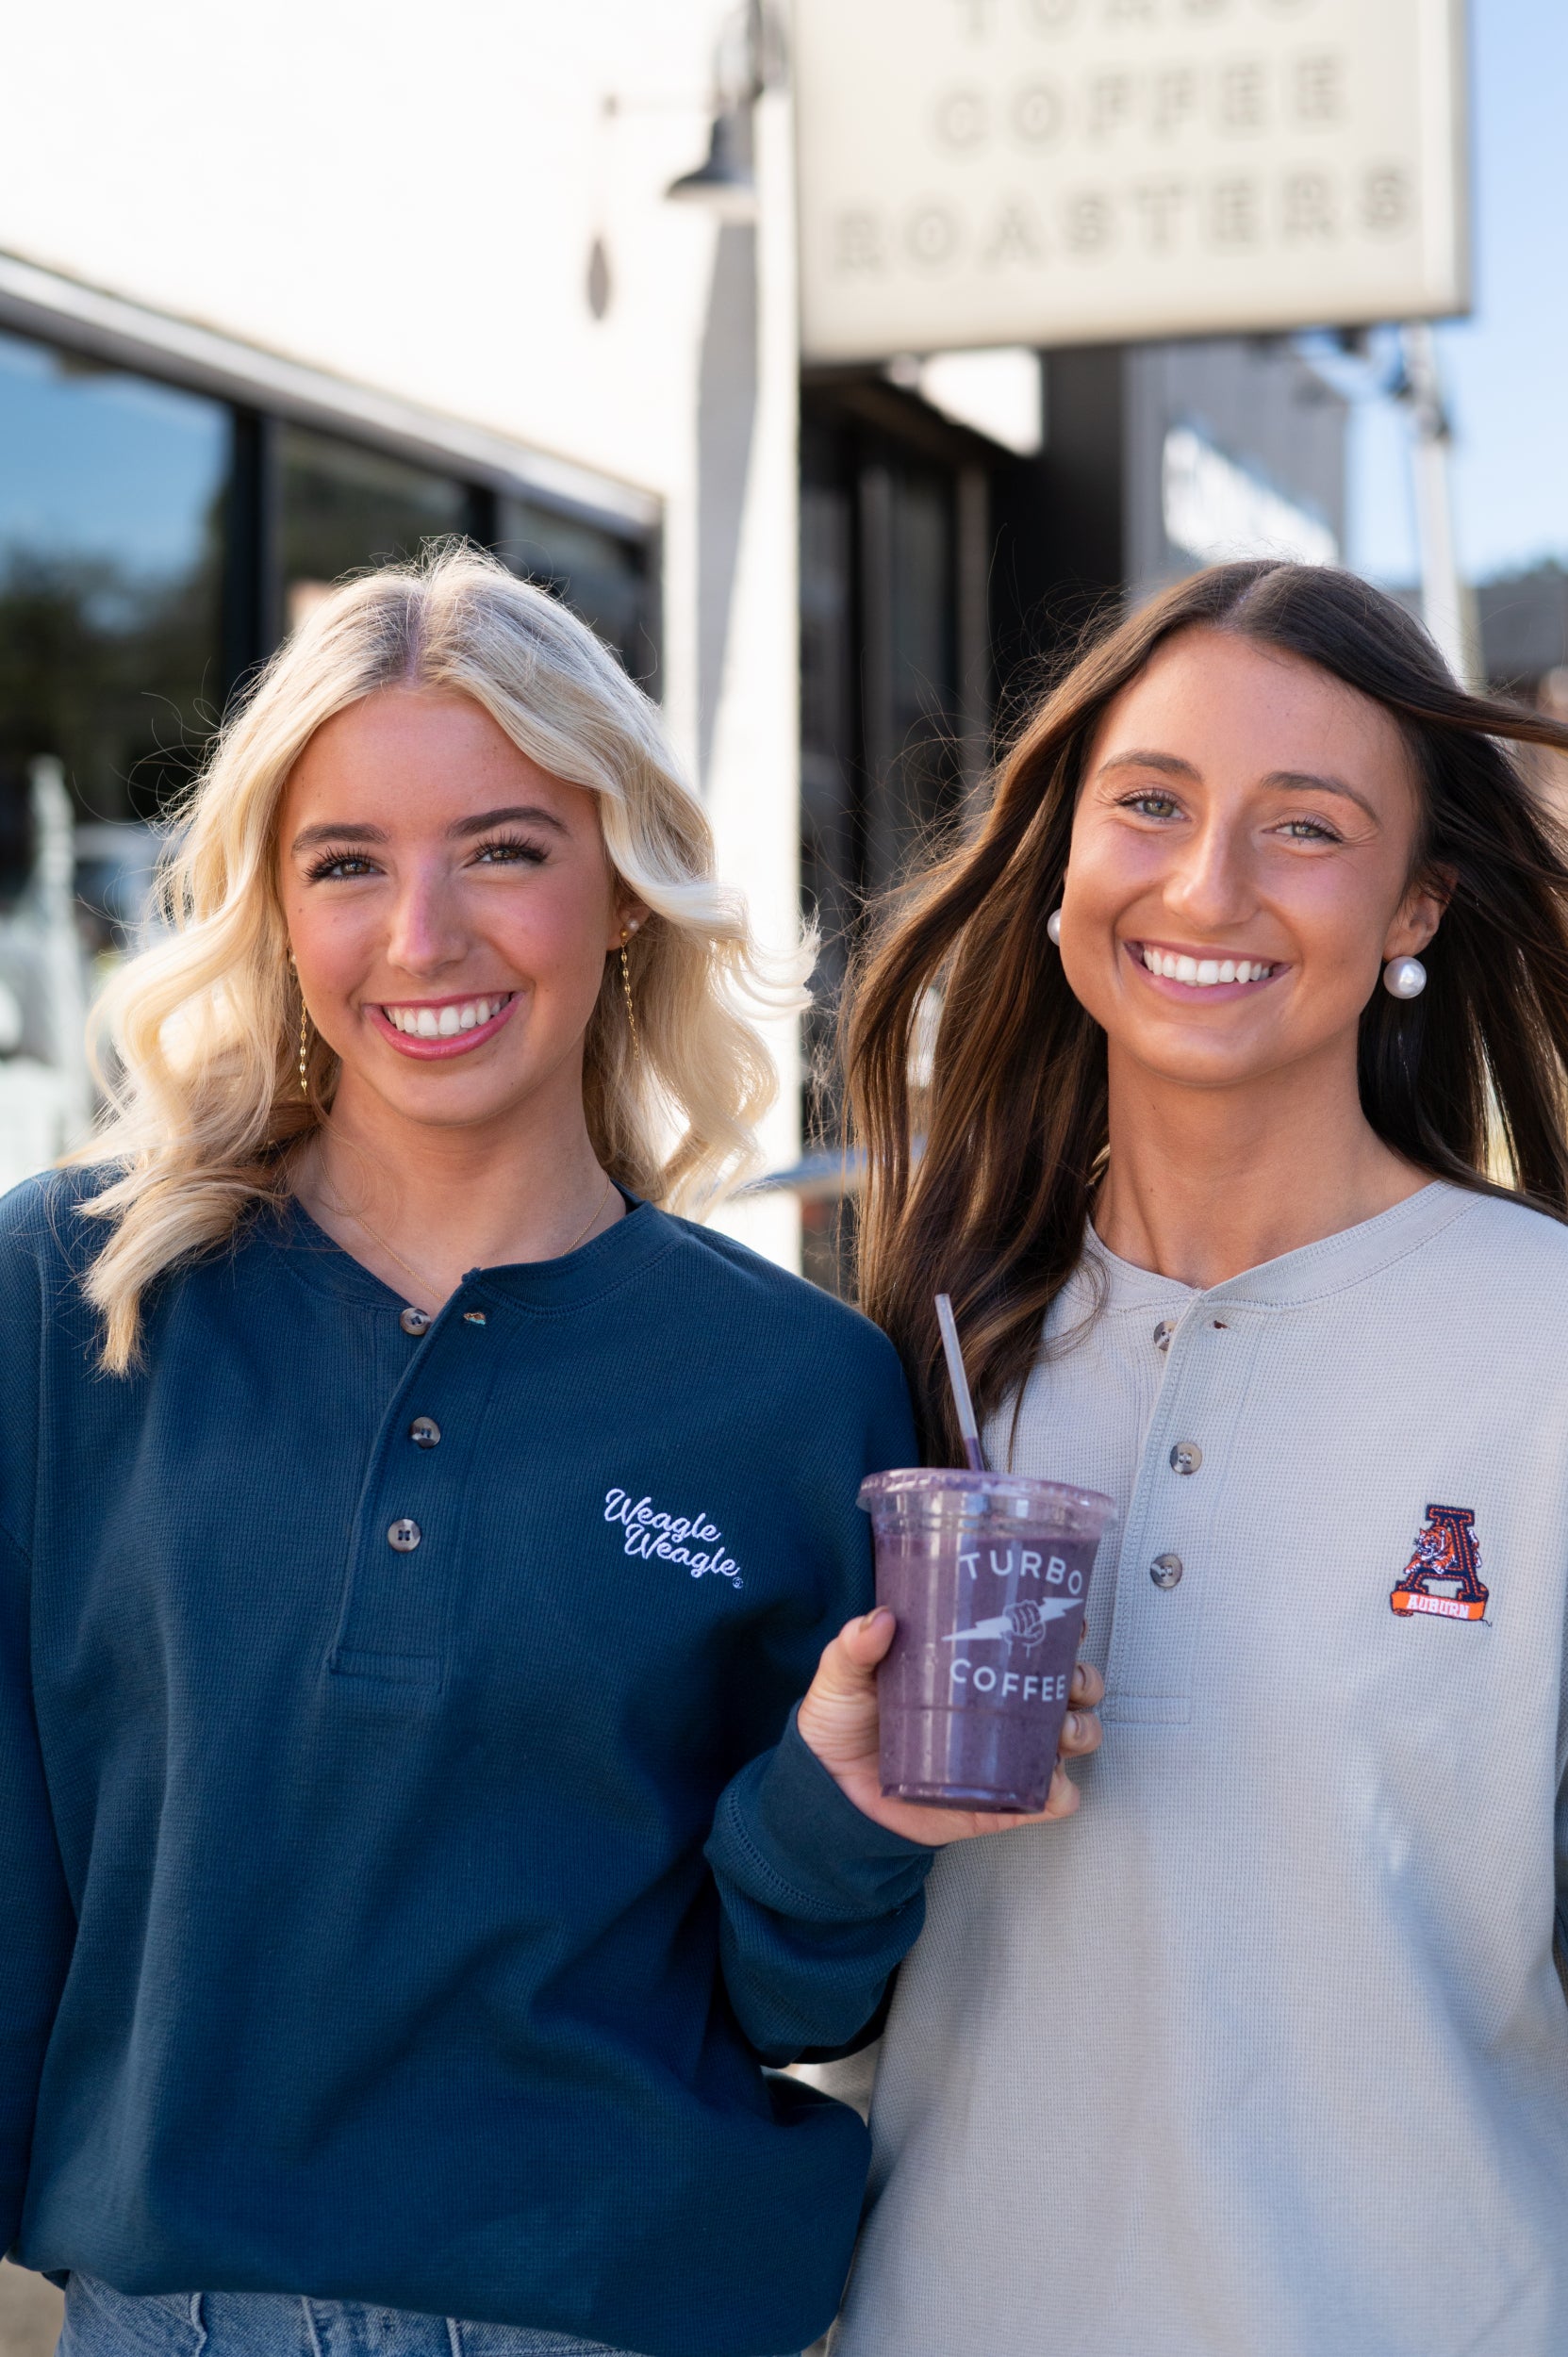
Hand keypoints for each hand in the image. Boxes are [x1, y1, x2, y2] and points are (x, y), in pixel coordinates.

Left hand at [796, 1607, 1104, 1846]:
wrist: (830, 1795)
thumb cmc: (842, 1725)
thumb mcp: (842, 1676)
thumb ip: (855, 1646)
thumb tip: (880, 1619)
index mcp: (974, 1669)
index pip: (1032, 1641)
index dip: (1063, 1629)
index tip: (1069, 1621)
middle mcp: (1001, 1709)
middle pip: (1069, 1687)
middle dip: (1082, 1681)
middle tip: (1065, 1681)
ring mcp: (1005, 1756)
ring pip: (1072, 1737)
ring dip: (1080, 1730)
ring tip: (1059, 1731)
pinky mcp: (1002, 1803)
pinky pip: (1052, 1800)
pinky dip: (1062, 1792)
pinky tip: (1050, 1782)